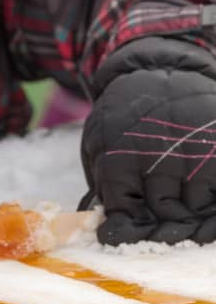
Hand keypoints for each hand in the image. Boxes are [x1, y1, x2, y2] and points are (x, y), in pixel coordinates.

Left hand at [81, 37, 215, 244]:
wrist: (157, 70)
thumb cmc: (122, 117)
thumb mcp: (98, 145)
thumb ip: (103, 184)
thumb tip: (104, 225)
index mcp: (120, 155)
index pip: (124, 209)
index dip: (125, 228)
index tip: (122, 233)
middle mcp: (158, 154)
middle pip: (163, 212)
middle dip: (158, 226)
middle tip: (157, 228)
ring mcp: (194, 150)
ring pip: (195, 207)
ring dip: (187, 216)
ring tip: (178, 208)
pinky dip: (211, 205)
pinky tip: (199, 201)